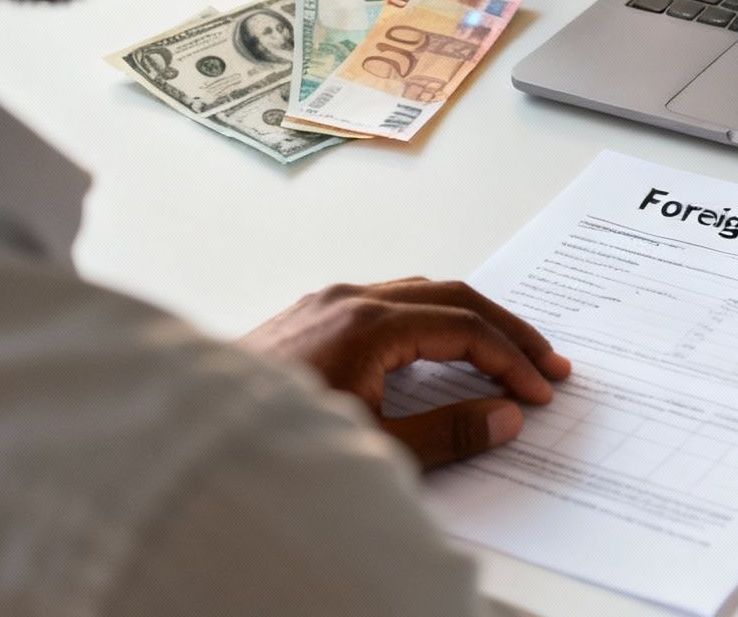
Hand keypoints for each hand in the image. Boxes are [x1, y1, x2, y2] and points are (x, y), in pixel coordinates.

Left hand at [240, 277, 572, 467]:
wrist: (191, 436)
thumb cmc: (274, 438)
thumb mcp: (374, 444)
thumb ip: (448, 432)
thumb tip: (505, 416)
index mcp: (368, 323)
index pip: (464, 329)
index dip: (510, 361)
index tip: (538, 391)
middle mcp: (349, 299)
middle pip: (452, 296)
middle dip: (505, 329)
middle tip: (546, 361)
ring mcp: (326, 302)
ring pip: (420, 292)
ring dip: (468, 319)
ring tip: (504, 351)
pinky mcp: (309, 315)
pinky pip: (388, 300)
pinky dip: (430, 318)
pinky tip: (440, 347)